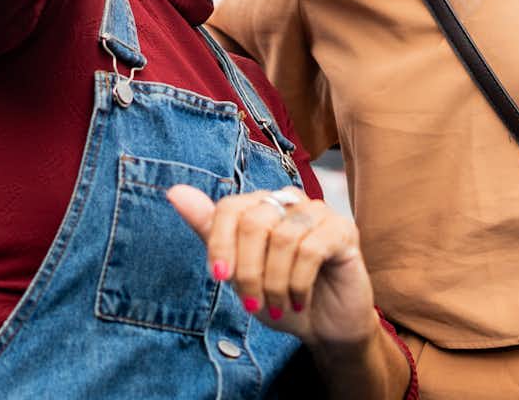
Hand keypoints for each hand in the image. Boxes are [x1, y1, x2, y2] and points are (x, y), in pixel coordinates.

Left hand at [167, 184, 378, 351]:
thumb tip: (175, 191)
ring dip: (274, 283)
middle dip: (248, 271)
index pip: (230, 208)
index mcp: (261, 205)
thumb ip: (211, 233)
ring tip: (277, 305)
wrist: (324, 327)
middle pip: (254, 222)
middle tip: (252, 304)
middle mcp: (289, 200)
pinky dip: (298, 283)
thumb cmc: (279, 297)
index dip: (220, 243)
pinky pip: (311, 249)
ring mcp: (318, 212)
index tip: (221, 277)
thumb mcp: (239, 273)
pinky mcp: (343, 230)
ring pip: (282, 238)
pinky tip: (299, 300)